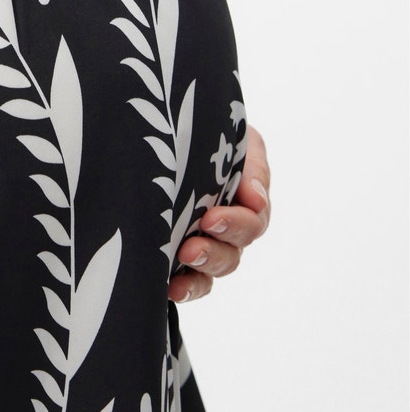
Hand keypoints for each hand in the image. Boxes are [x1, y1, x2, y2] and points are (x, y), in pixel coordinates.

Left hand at [168, 123, 271, 302]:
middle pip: (240, 241)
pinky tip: (173, 287)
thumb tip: (256, 198)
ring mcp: (207, 238)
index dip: (240, 219)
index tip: (214, 215)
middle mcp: (229, 216)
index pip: (255, 212)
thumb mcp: (228, 131)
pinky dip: (189, 287)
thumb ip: (249, 161)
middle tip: (203, 227)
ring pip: (221, 263)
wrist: (155, 128)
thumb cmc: (192, 124)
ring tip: (185, 254)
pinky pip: (195, 282)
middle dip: (224, 238)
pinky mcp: (181, 255)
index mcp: (243, 186)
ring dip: (208, 261)